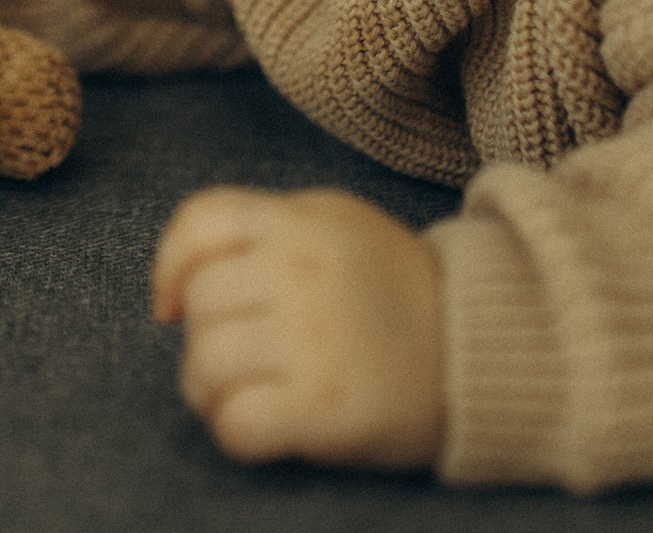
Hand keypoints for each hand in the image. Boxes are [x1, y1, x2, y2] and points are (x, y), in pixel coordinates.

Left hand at [151, 186, 444, 471]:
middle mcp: (304, 273)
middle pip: (200, 303)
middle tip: (237, 355)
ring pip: (206, 364)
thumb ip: (265, 230)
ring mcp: (316, 340)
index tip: (170, 301)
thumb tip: (179, 284)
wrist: (482, 351)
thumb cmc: (395, 290)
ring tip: (244, 393)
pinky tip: (263, 426)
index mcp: (304, 223)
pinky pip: (237, 423)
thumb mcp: (338, 226)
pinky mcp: (328, 407)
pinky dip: (235, 431)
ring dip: (210, 390)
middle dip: (201, 336)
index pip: (202, 221)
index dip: (170, 263)